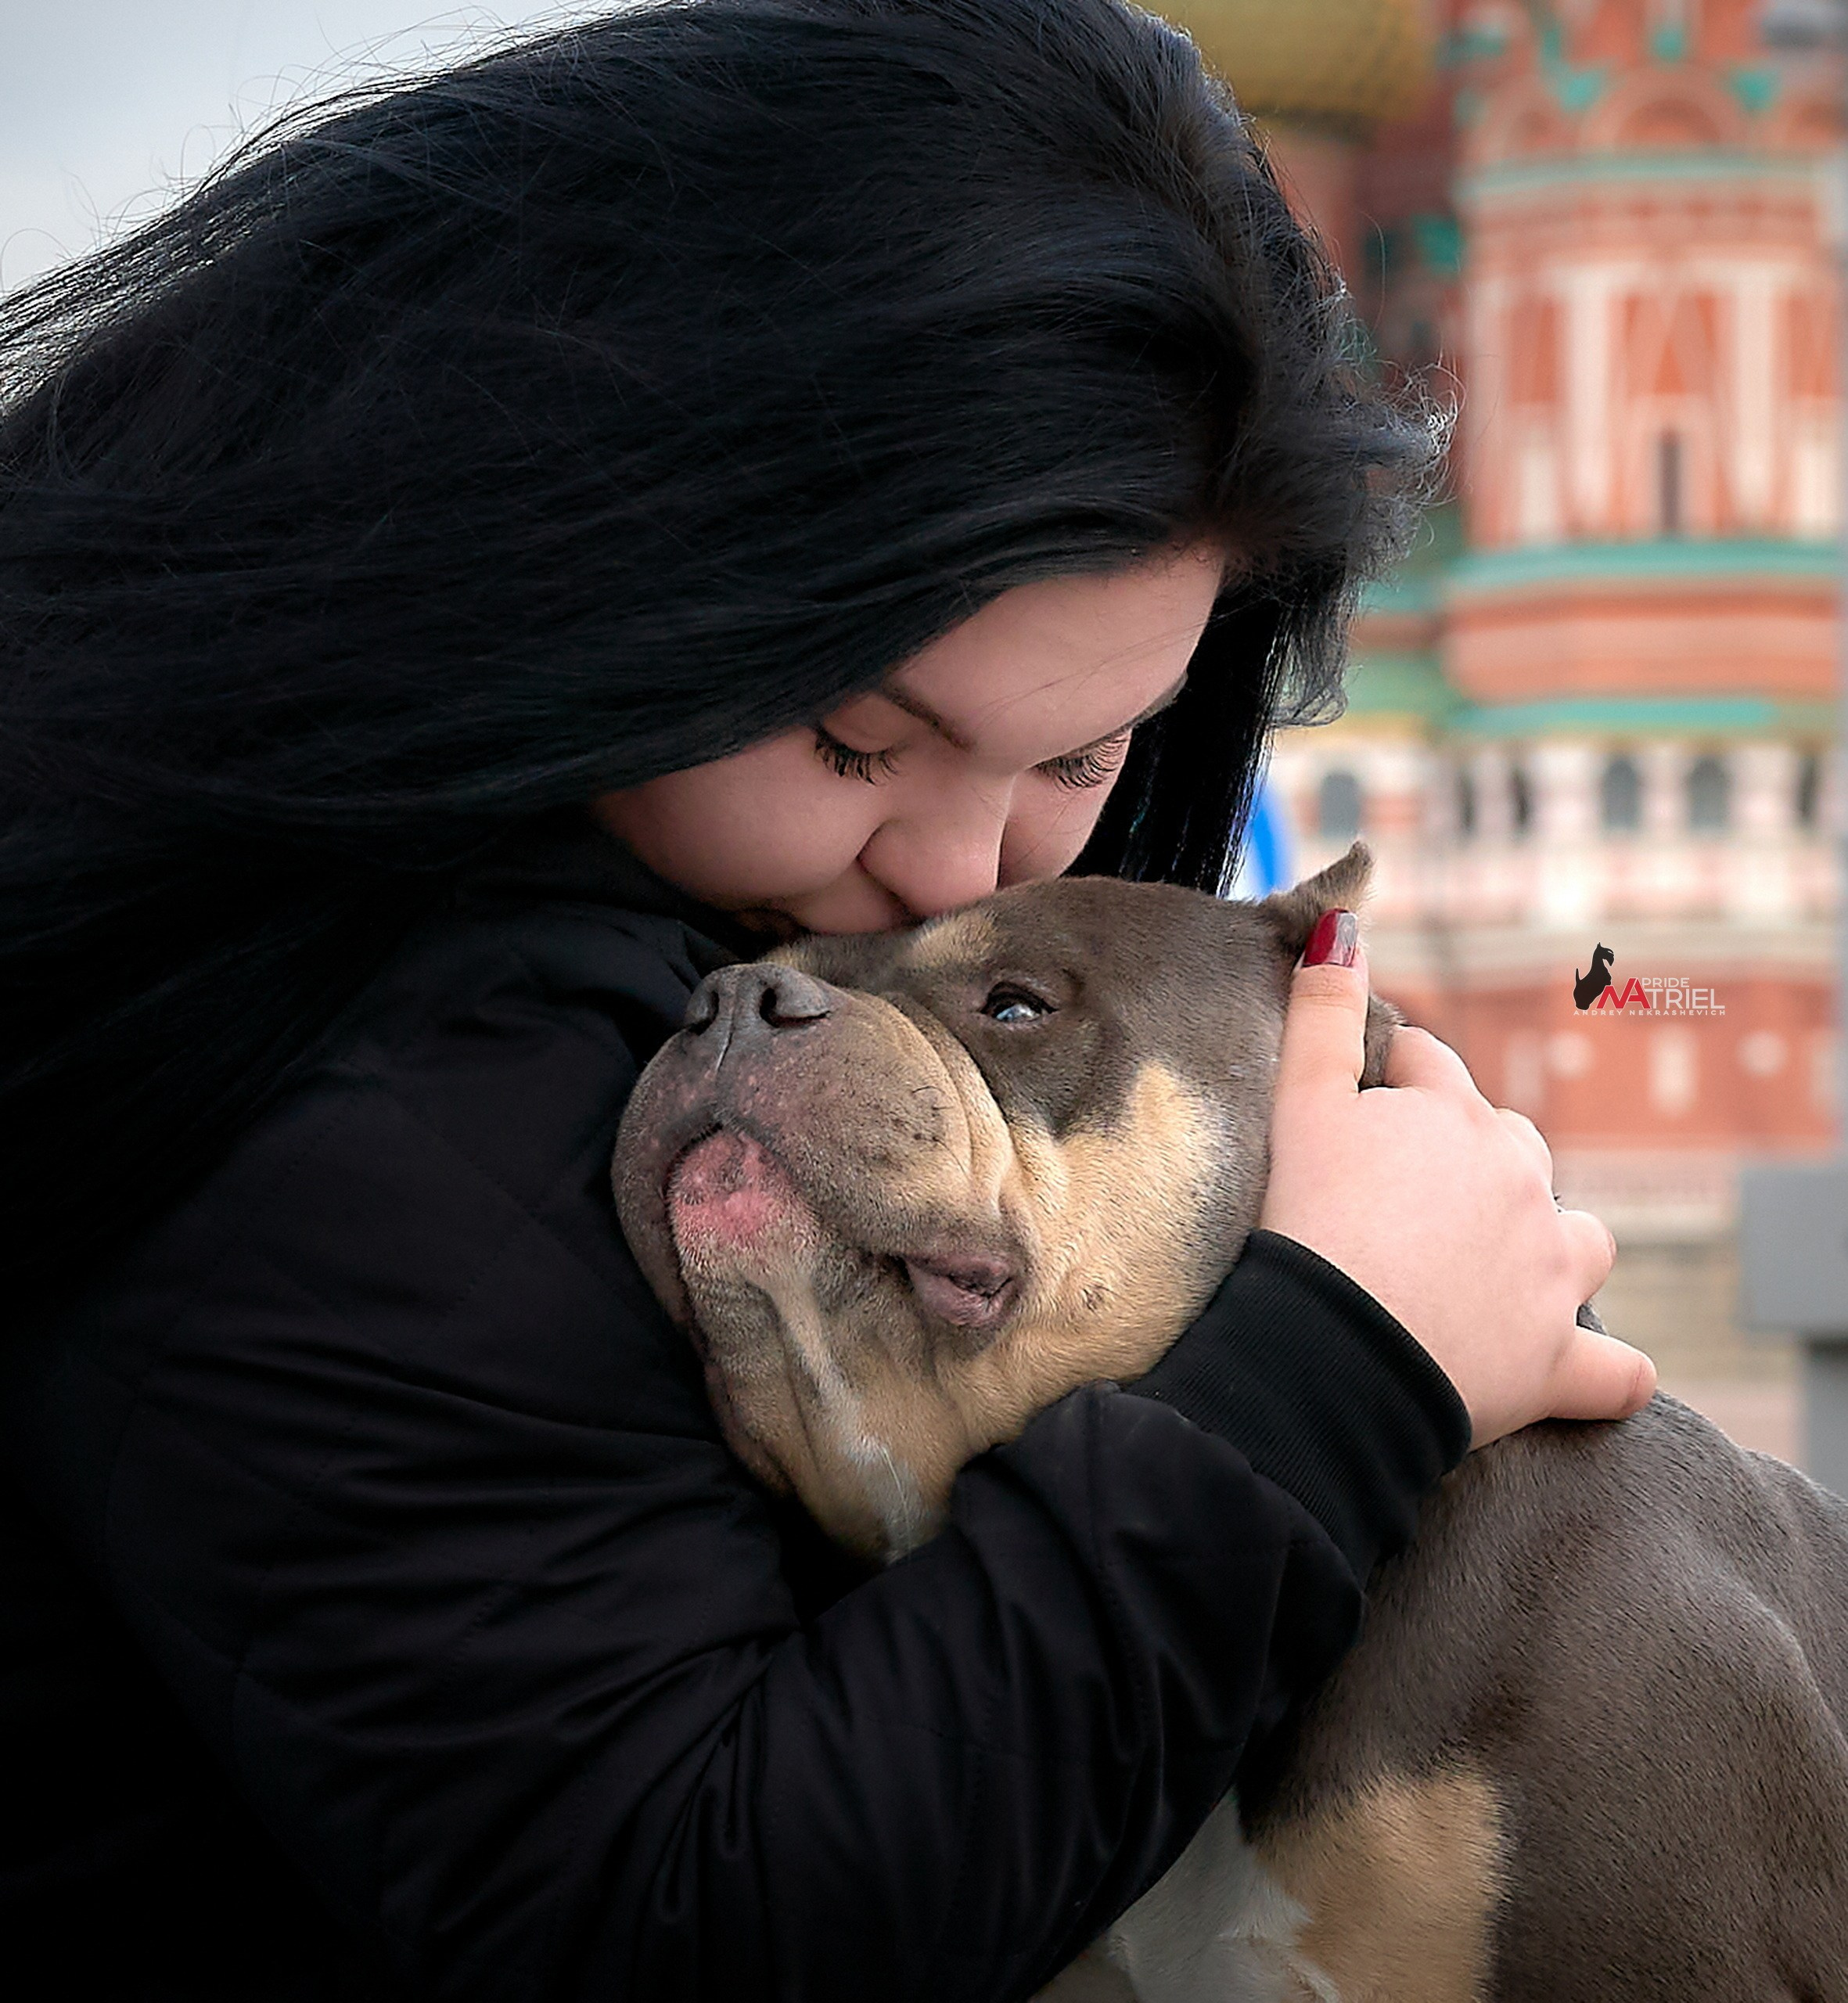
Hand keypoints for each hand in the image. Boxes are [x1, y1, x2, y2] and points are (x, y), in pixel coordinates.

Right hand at [1258, 924, 1655, 1448]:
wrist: (1331, 1356)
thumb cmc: (1308, 1223)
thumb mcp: (1299, 1105)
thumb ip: (1320, 1011)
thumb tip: (1341, 923)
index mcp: (1457, 1119)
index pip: (1432, 1068)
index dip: (1394, 1079)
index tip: (1359, 1107)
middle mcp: (1522, 1185)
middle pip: (1514, 1146)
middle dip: (1477, 1158)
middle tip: (1410, 1199)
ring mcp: (1550, 1275)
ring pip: (1583, 1241)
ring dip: (1557, 1246)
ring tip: (1505, 1268)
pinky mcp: (1558, 1363)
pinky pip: (1614, 1369)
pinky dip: (1606, 1371)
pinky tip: (1594, 1373)